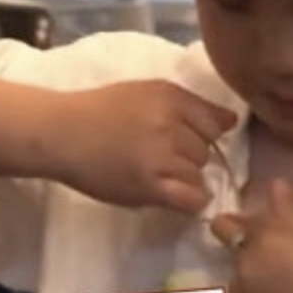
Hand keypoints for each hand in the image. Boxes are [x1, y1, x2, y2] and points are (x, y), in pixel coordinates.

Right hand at [51, 80, 238, 214]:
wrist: (60, 133)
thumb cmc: (99, 110)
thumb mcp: (147, 92)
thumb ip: (189, 105)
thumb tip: (232, 122)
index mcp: (171, 97)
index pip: (215, 121)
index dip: (203, 134)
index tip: (184, 140)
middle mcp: (171, 124)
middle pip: (206, 150)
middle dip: (190, 156)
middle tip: (160, 157)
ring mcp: (161, 156)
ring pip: (198, 174)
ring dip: (185, 178)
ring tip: (158, 175)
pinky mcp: (150, 186)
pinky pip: (190, 198)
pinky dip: (191, 201)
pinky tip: (177, 196)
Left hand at [210, 179, 292, 292]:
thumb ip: (292, 210)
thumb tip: (274, 185)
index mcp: (260, 238)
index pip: (226, 225)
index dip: (237, 228)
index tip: (251, 236)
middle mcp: (241, 267)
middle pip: (234, 258)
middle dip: (249, 260)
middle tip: (282, 274)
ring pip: (237, 288)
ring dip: (253, 290)